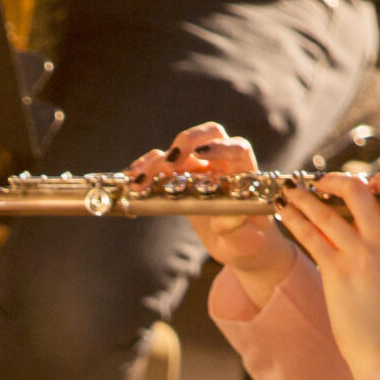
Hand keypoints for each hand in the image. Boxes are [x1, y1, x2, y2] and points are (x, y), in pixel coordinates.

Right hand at [127, 122, 293, 298]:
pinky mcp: (182, 178)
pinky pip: (162, 164)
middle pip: (208, 135)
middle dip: (187, 142)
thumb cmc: (248, 241)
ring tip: (140, 181)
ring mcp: (201, 169)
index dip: (221, 147)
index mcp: (244, 173)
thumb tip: (225, 218)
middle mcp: (223, 164)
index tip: (203, 154)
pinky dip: (146, 167)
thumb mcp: (246, 241)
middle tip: (170, 163)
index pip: (237, 148)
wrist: (240, 244)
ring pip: (179, 151)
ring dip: (157, 161)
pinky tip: (132, 177)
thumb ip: (238, 230)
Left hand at [272, 170, 379, 379]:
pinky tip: (284, 214)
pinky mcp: (337, 270)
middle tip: (318, 183)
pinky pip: (310, 236)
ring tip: (289, 191)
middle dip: (334, 181)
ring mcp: (360, 253)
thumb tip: (361, 228)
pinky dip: (294, 220)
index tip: (360, 182)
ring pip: (327, 211)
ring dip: (303, 197)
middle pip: (359, 190)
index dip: (379, 180)